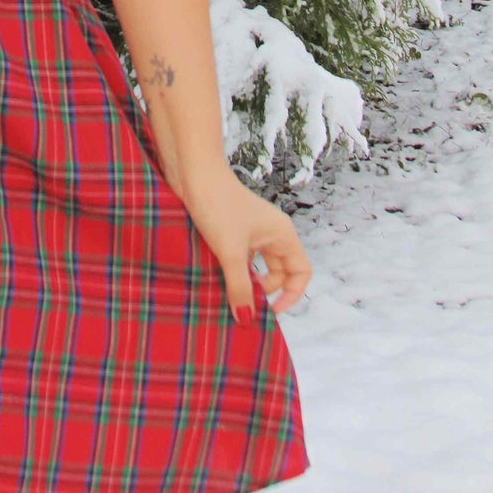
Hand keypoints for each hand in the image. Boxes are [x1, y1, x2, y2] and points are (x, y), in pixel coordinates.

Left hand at [178, 163, 311, 319]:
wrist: (192, 173)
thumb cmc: (218, 205)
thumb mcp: (231, 252)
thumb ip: (240, 287)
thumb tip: (247, 319)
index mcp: (282, 234)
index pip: (300, 272)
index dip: (291, 295)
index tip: (270, 311)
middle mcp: (271, 233)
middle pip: (279, 273)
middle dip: (264, 291)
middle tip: (244, 304)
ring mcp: (251, 231)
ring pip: (257, 266)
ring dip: (246, 282)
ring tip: (228, 295)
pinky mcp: (231, 230)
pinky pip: (240, 259)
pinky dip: (232, 271)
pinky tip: (216, 281)